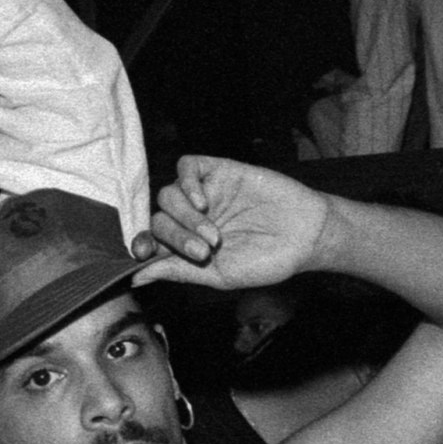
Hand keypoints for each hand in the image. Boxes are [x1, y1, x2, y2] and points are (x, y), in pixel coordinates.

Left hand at [133, 157, 336, 293]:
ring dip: (185, 217)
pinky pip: (187, 167)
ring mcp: (204, 193)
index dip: (141, 244)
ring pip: (169, 195)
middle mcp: (191, 217)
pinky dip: (187, 184)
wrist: (306, 235)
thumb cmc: (268, 260)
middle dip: (176, 237)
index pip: (151, 240)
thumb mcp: (219, 275)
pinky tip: (204, 202)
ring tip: (213, 234)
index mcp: (188, 244)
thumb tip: (136, 276)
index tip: (143, 252)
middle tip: (205, 250)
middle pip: (159, 218)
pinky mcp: (218, 170)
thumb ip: (178, 271)